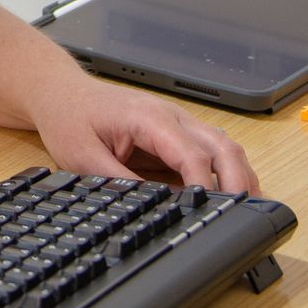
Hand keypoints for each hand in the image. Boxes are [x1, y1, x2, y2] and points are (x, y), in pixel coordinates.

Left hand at [25, 73, 260, 195]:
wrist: (61, 94)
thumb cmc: (70, 118)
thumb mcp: (84, 158)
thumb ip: (120, 183)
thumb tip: (150, 207)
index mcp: (149, 118)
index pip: (191, 154)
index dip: (204, 186)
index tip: (206, 212)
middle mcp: (172, 116)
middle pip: (221, 146)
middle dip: (238, 180)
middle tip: (243, 213)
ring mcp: (177, 123)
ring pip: (223, 146)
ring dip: (238, 175)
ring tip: (246, 208)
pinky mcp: (175, 133)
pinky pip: (211, 150)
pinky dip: (225, 171)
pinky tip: (228, 194)